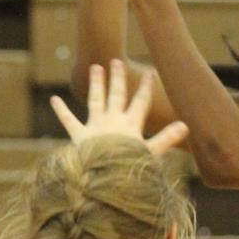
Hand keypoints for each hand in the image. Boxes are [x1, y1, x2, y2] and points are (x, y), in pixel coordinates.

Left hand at [50, 58, 187, 157]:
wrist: (103, 178)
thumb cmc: (128, 168)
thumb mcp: (150, 154)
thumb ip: (166, 139)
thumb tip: (185, 126)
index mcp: (130, 124)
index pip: (141, 102)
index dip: (146, 87)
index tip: (150, 73)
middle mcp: (112, 121)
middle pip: (116, 95)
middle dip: (118, 78)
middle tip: (116, 61)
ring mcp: (95, 126)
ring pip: (96, 100)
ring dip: (96, 84)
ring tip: (95, 68)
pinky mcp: (79, 136)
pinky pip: (68, 121)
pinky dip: (61, 110)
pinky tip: (54, 99)